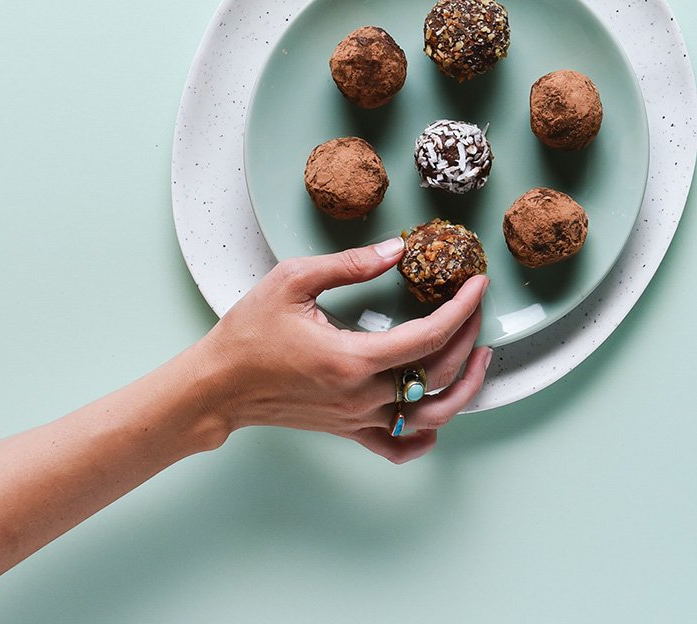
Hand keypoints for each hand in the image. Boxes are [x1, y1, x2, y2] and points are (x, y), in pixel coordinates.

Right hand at [191, 238, 491, 462]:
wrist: (216, 386)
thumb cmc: (248, 332)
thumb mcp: (293, 280)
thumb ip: (350, 265)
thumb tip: (396, 249)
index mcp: (352, 358)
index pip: (429, 336)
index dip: (462, 309)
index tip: (478, 284)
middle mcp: (360, 395)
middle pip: (437, 373)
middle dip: (468, 338)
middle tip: (478, 307)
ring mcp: (355, 418)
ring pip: (429, 417)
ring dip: (463, 389)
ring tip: (480, 358)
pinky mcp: (345, 430)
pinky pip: (395, 447)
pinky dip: (423, 438)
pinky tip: (436, 418)